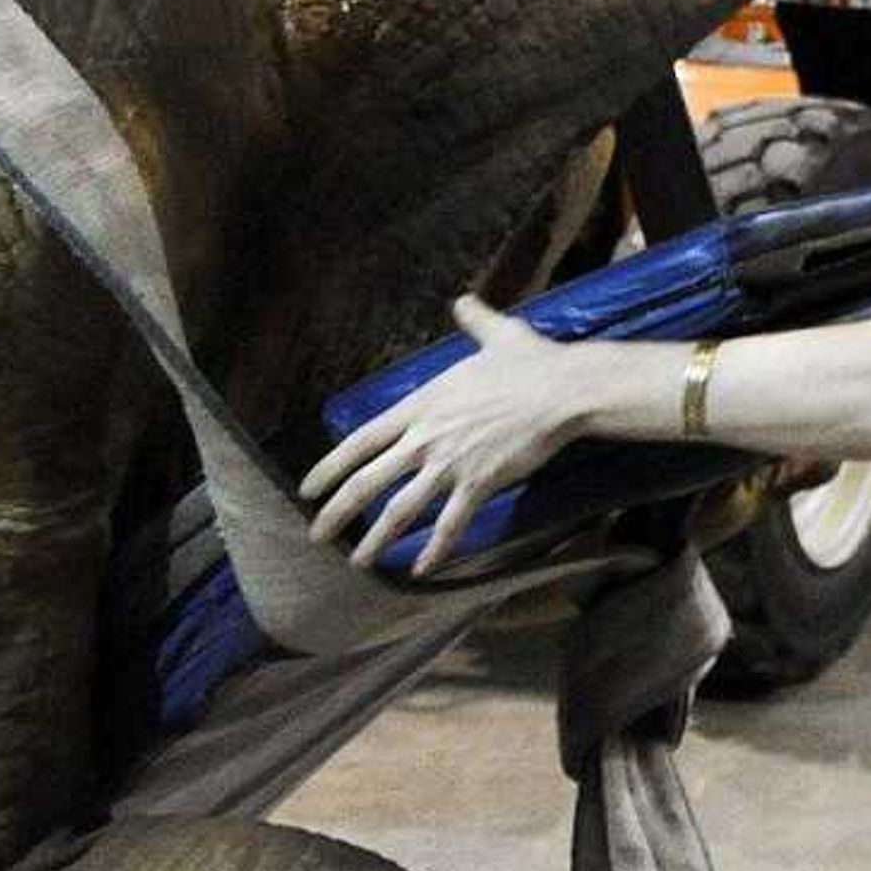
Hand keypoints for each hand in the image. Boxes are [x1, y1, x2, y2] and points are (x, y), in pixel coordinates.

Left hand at [300, 295, 586, 573]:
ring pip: (401, 508)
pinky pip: (450, 523)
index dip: (330, 467)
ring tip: (356, 561)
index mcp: (422, 405)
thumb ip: (474, 320)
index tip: (308, 488)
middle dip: (337, 511)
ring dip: (375, 538)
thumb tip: (464, 300)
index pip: (362, 440)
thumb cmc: (531, 362)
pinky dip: (435, 549)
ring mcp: (450, 463)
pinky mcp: (479, 482)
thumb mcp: (499, 334)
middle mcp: (426, 437)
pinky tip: (421, 570)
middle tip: (315, 534)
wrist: (563, 390)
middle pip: (368, 480)